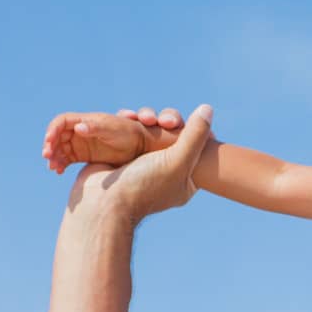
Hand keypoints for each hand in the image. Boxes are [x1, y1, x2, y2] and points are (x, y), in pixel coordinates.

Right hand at [68, 104, 213, 221]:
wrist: (103, 203)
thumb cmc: (144, 186)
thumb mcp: (177, 161)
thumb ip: (195, 136)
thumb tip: (208, 109)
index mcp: (185, 179)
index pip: (198, 148)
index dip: (195, 129)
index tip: (189, 120)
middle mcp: (166, 171)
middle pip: (173, 134)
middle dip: (167, 120)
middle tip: (163, 120)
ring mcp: (143, 162)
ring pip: (151, 129)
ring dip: (146, 117)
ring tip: (141, 118)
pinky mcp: (122, 155)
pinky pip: (130, 130)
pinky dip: (129, 120)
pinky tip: (127, 116)